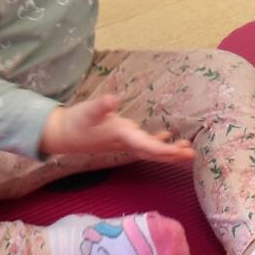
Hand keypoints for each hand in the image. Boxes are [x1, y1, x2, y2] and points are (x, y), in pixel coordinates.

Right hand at [39, 94, 194, 163]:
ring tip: (187, 149)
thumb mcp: (87, 110)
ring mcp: (124, 143)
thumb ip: (101, 105)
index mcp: (122, 136)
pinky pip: (144, 145)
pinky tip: (167, 136)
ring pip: (151, 151)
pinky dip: (158, 143)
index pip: (148, 146)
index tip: (182, 151)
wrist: (61, 134)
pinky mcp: (122, 140)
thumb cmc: (75, 121)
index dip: (166, 150)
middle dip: (173, 155)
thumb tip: (113, 99)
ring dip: (169, 151)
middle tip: (193, 155)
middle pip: (154, 153)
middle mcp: (126, 143)